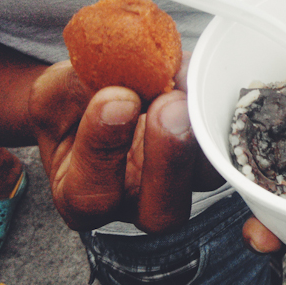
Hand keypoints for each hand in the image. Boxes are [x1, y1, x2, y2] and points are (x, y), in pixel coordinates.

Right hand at [28, 53, 222, 232]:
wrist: (98, 91)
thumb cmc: (72, 100)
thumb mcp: (60, 89)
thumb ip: (83, 88)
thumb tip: (130, 71)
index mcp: (81, 195)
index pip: (92, 196)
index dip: (105, 151)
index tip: (118, 99)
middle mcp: (134, 202)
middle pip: (161, 213)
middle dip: (169, 159)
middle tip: (170, 103)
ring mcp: (179, 182)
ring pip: (205, 181)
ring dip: (204, 136)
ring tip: (192, 89)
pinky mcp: (209, 157)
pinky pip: (225, 147)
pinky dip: (220, 114)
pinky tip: (207, 82)